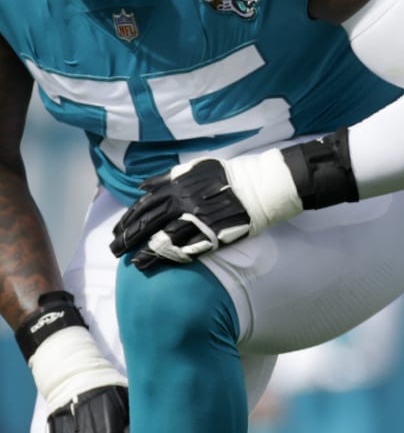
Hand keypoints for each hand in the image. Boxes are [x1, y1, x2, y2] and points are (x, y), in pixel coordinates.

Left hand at [110, 149, 301, 268]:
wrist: (259, 185)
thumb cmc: (227, 176)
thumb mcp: (193, 168)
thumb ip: (166, 177)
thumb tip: (141, 186)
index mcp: (176, 186)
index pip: (143, 206)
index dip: (127, 220)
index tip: (116, 232)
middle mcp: (182, 203)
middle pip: (148, 224)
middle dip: (128, 238)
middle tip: (114, 251)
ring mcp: (197, 220)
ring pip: (163, 239)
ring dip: (146, 252)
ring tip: (133, 263)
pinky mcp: (213, 233)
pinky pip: (187, 247)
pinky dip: (170, 257)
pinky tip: (159, 263)